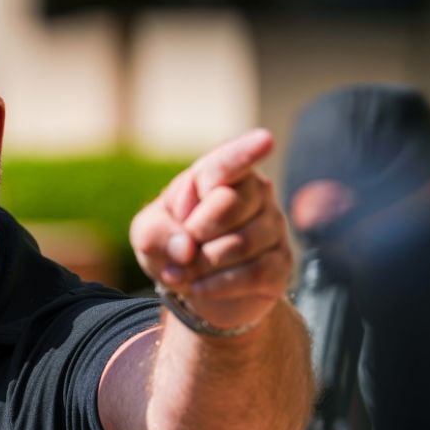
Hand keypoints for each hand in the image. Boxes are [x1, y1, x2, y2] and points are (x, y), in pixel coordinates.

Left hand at [130, 129, 291, 330]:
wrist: (194, 288)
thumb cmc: (172, 246)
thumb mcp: (148, 234)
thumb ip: (155, 233)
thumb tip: (187, 248)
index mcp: (218, 175)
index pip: (230, 160)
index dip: (245, 152)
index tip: (264, 141)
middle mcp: (254, 193)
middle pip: (230, 204)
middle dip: (196, 232)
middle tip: (181, 249)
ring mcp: (273, 227)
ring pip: (241, 243)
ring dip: (202, 264)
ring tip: (182, 273)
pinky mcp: (281, 263)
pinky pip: (255, 272)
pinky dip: (218, 284)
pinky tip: (199, 288)